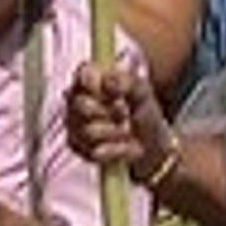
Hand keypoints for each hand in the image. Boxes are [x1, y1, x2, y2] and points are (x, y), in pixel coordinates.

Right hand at [67, 58, 172, 180]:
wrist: (151, 145)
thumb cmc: (143, 113)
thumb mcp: (143, 94)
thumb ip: (127, 82)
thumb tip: (108, 81)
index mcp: (91, 80)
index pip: (83, 73)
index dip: (97, 83)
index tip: (115, 92)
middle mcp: (76, 101)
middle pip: (82, 105)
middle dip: (111, 113)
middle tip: (126, 113)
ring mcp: (74, 125)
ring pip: (89, 131)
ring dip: (116, 133)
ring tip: (128, 131)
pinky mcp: (78, 148)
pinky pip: (94, 151)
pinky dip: (117, 150)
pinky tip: (126, 147)